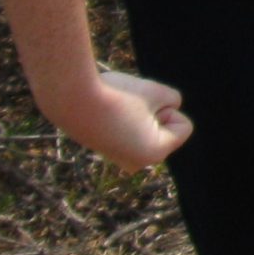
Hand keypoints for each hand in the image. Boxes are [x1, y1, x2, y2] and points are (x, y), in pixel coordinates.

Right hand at [58, 68, 191, 172]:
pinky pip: (129, 127)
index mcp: (154, 153)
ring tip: (115, 111)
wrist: (70, 98)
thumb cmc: (118, 94)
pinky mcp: (106, 150)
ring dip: (138, 114)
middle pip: (165, 127)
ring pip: (147, 126)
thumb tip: (167, 109)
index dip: (168, 109)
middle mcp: (138, 163)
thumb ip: (172, 101)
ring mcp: (119, 159)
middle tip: (126, 108)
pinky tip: (105, 114)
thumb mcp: (156, 91)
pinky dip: (123, 117)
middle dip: (153, 112)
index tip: (143, 106)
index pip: (183, 126)